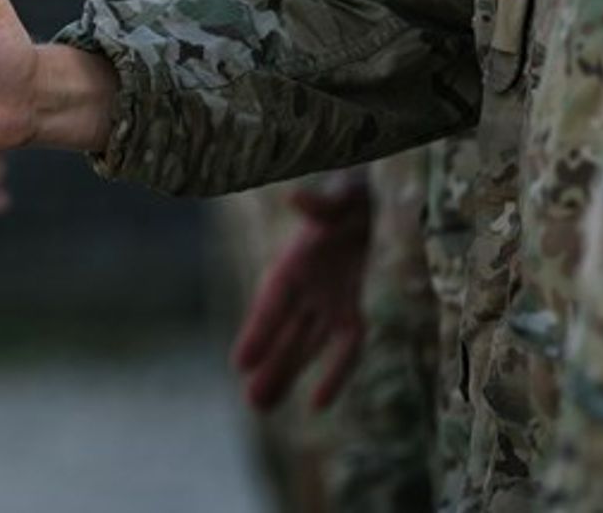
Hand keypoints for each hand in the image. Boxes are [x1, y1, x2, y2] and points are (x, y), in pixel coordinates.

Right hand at [230, 181, 373, 410]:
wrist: (362, 200)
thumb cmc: (345, 195)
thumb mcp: (336, 196)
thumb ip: (319, 204)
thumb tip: (296, 199)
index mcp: (293, 262)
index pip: (273, 303)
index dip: (258, 333)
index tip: (240, 363)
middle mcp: (303, 287)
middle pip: (285, 334)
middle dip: (272, 366)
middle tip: (253, 403)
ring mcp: (324, 301)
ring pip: (304, 344)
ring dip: (286, 373)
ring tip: (261, 406)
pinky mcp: (347, 308)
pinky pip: (344, 344)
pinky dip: (335, 370)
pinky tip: (319, 402)